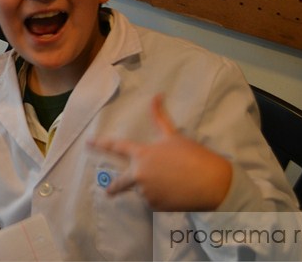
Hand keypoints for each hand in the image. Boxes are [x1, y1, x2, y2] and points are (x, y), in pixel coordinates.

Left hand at [89, 94, 231, 211]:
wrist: (212, 182)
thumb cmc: (193, 155)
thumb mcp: (174, 135)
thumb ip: (159, 118)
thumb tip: (156, 95)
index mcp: (142, 154)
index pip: (117, 146)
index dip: (101, 143)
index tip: (89, 142)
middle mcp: (140, 174)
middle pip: (120, 183)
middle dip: (113, 188)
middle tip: (108, 191)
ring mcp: (146, 192)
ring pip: (144, 191)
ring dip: (153, 189)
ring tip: (173, 183)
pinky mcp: (155, 206)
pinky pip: (154, 203)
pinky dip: (162, 200)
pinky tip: (175, 194)